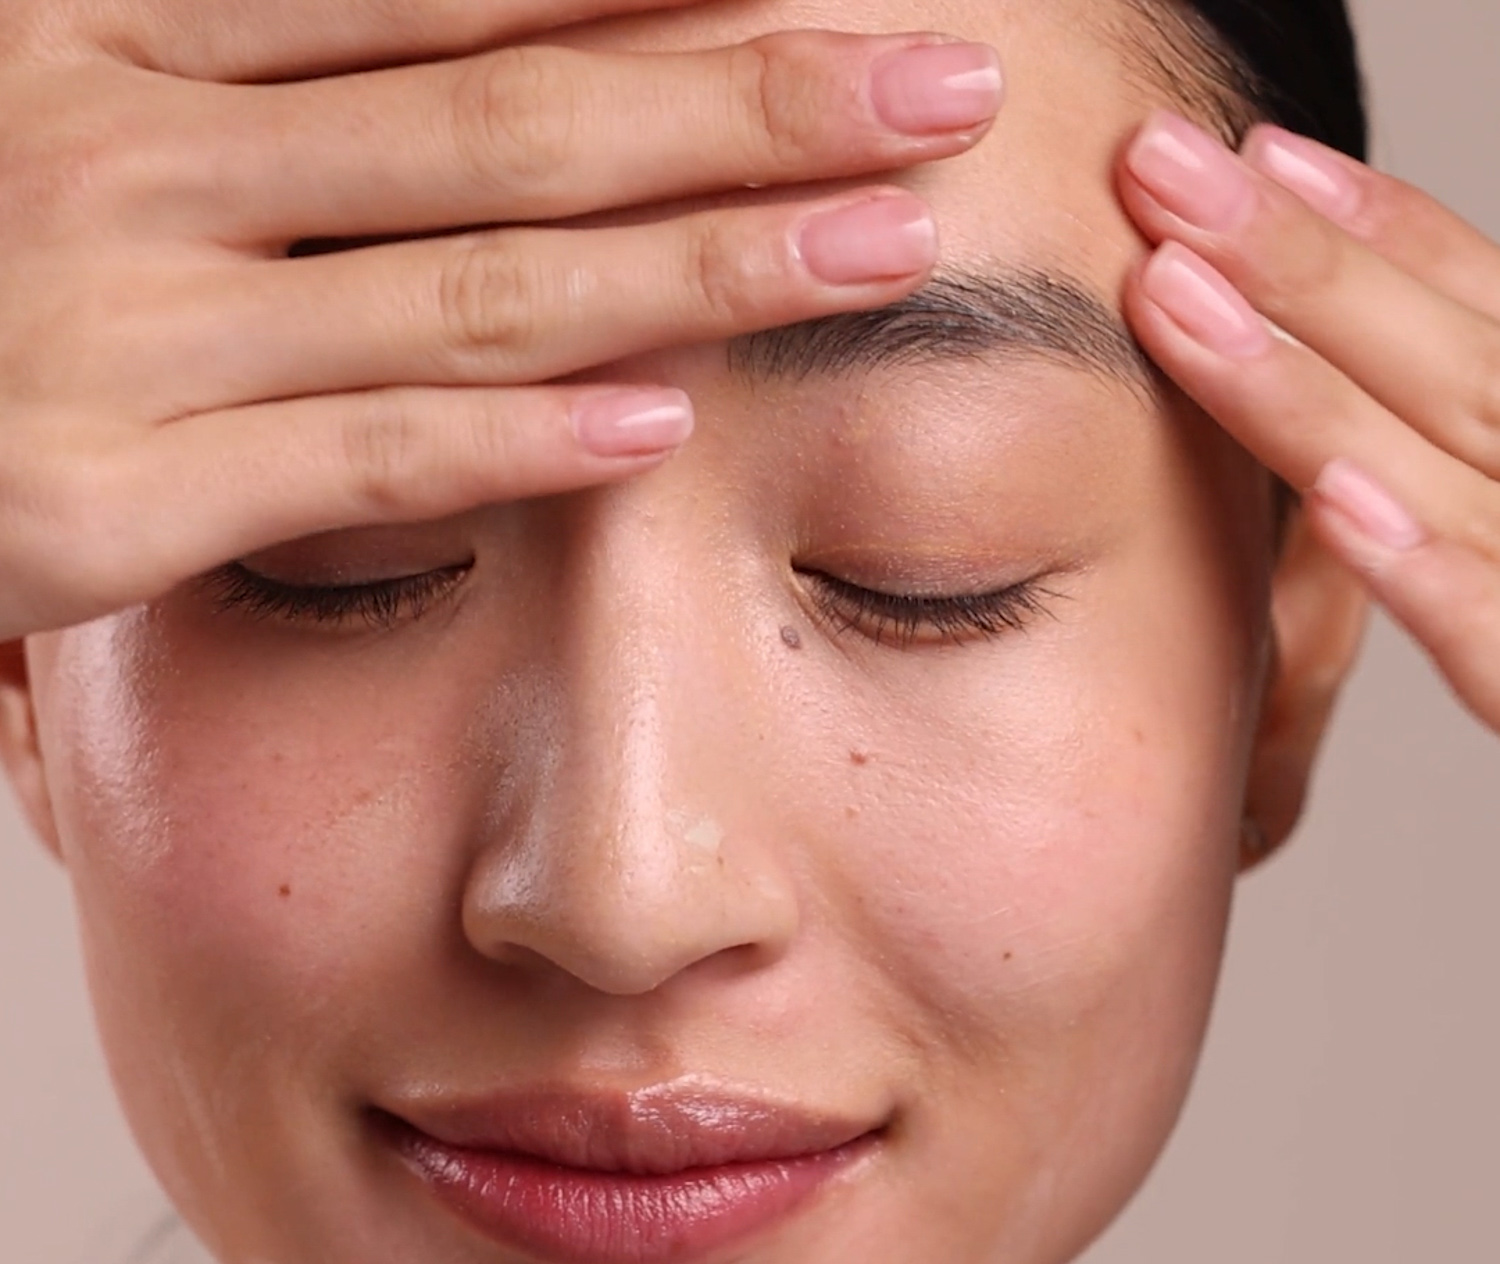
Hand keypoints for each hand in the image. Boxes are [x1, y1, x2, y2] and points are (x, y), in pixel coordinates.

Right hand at [0, 0, 1003, 638]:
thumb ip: (245, 52)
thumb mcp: (59, 90)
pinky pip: (361, 456)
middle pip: (508, 116)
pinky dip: (517, 435)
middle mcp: (131, 147)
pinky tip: (662, 421)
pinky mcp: (105, 492)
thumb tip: (443, 30)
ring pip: (470, 279)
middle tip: (939, 85)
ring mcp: (122, 319)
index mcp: (123, 25)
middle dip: (746, 99)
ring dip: (697, 262)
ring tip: (879, 244)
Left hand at [1117, 109, 1499, 732]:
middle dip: (1307, 265)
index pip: (1492, 325)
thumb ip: (1469, 492)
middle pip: (1462, 367)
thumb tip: (1341, 454)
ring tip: (1179, 294)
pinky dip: (1440, 571)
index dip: (1381, 235)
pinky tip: (1334, 507)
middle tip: (1163, 170)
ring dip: (1315, 388)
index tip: (1256, 160)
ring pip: (1472, 473)